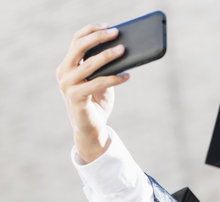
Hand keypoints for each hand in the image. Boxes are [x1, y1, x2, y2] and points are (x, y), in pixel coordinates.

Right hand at [56, 24, 130, 162]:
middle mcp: (64, 73)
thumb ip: (104, 67)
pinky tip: (127, 76)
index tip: (109, 26)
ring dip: (108, 56)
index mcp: (67, 66)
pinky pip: (98, 83)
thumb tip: (122, 51)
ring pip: (90, 64)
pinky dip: (114, 78)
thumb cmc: (96, 102)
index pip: (76, 41)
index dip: (91, 30)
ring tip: (124, 51)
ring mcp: (67, 85)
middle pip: (79, 47)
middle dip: (99, 38)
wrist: (91, 128)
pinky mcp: (76, 97)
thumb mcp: (100, 80)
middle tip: (116, 33)